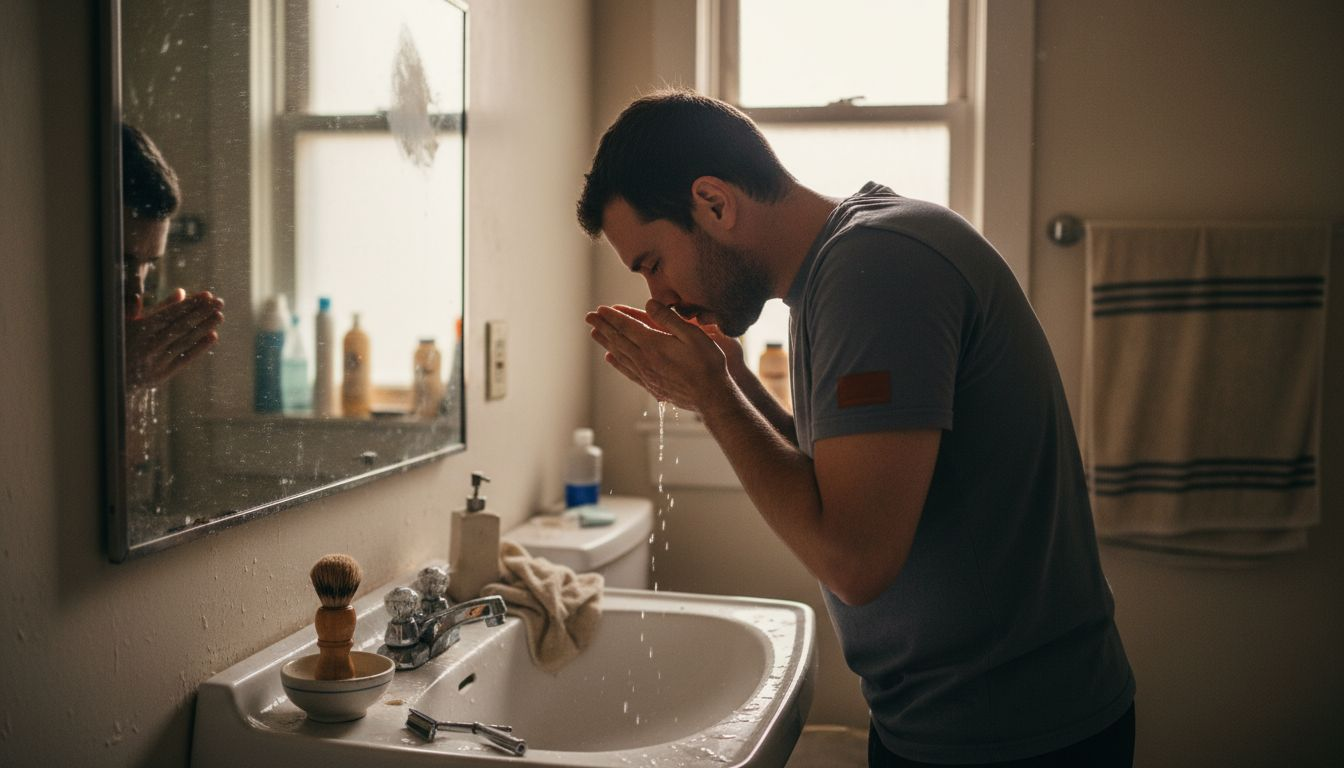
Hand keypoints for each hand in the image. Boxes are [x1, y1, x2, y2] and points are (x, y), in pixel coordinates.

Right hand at [126, 288, 224, 389]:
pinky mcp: (161, 375)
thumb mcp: (133, 322)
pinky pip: (184, 359)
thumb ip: (158, 307)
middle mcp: (148, 345)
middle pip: (180, 326)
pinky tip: (213, 336)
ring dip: (204, 328)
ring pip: (184, 342)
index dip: (190, 304)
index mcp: (138, 329)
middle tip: (220, 302)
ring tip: (219, 316)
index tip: (207, 295)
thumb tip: (181, 292)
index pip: (169, 314)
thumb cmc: (122, 342)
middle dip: (201, 313)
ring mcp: (155, 361)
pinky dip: (199, 348)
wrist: (110, 377)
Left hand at [595, 305, 750, 384]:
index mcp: (653, 344)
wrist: (711, 397)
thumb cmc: (706, 364)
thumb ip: (669, 318)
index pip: (626, 327)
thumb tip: (649, 304)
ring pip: (620, 355)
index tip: (600, 309)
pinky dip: (616, 363)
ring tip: (594, 334)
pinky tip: (610, 359)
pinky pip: (628, 371)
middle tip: (589, 317)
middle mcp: (645, 359)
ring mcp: (646, 374)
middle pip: (618, 339)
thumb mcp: (692, 334)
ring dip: (606, 342)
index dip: (612, 317)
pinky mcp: (652, 386)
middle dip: (603, 326)